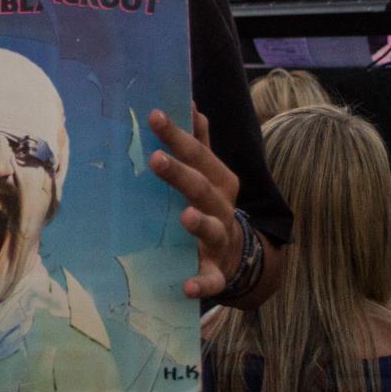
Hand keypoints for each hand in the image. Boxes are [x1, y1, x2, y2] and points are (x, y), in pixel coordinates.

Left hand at [148, 106, 242, 299]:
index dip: (177, 135)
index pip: (198, 154)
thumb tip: (190, 104)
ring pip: (212, 230)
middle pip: (202, 188)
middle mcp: (222, 207)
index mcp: (219, 181)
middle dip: (181, 174)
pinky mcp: (216, 271)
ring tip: (185, 216)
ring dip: (199, 223)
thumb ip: (200, 142)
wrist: (236, 255)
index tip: (153, 115)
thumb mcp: (209, 173)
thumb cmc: (212, 204)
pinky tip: (188, 288)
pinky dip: (202, 284)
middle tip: (156, 159)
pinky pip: (212, 279)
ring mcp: (220, 240)